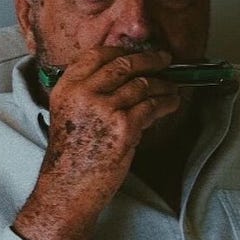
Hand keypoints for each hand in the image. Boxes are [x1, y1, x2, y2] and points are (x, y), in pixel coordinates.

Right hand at [13, 47, 181, 239]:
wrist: (68, 187)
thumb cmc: (71, 155)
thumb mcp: (69, 113)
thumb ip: (90, 93)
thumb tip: (125, 79)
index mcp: (67, 87)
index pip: (98, 55)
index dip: (123, 51)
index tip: (138, 54)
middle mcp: (84, 93)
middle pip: (124, 65)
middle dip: (150, 61)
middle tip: (165, 60)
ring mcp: (105, 109)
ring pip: (143, 85)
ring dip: (163, 84)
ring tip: (173, 86)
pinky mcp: (124, 127)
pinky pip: (152, 106)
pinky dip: (167, 102)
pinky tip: (173, 102)